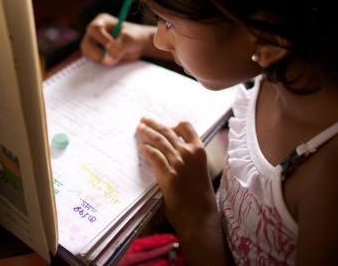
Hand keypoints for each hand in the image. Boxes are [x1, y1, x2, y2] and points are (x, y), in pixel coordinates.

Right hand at [79, 13, 153, 64]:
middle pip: (87, 42)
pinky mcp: (94, 52)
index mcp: (102, 21)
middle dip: (97, 52)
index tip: (110, 46)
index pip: (95, 29)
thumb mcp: (129, 39)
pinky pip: (91, 59)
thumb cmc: (134, 36)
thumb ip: (119, 47)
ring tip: (113, 58)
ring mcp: (93, 42)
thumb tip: (108, 59)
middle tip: (108, 59)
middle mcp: (95, 31)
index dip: (101, 38)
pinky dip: (100, 61)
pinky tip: (110, 60)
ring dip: (99, 58)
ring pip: (87, 52)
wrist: (138, 45)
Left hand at [135, 117, 217, 238]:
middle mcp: (189, 153)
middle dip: (153, 124)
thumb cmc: (199, 197)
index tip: (163, 126)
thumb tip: (171, 150)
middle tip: (143, 120)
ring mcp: (178, 162)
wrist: (200, 216)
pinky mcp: (168, 174)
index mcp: (199, 151)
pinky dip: (145, 149)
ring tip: (138, 130)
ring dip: (146, 133)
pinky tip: (141, 148)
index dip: (173, 125)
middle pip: (167, 131)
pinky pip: (153, 154)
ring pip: (158, 140)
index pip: (186, 126)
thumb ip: (188, 159)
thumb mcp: (199, 171)